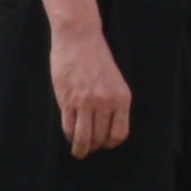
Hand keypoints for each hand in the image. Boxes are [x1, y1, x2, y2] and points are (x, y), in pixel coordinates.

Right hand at [49, 6, 133, 157]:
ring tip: (78, 151)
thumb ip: (113, 101)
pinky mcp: (68, 100)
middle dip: (95, 146)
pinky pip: (68, 126)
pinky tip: (69, 136)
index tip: (105, 144)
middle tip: (89, 147)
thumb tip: (106, 125)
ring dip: (80, 148)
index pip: (119, 133)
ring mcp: (86, 103)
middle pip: (101, 137)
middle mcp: (106, 103)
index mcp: (122, 98)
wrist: (79, 38)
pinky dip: (69, 135)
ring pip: (84, 137)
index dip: (111, 143)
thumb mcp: (114, 80)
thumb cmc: (96, 57)